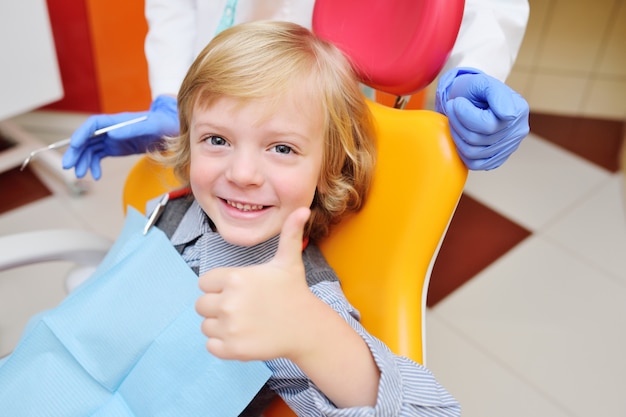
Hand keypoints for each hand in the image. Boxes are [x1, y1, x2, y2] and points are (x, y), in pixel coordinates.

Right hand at [62, 95, 178, 178]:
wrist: (171, 130)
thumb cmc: (163, 124)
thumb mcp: (151, 126)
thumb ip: (132, 129)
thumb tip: (111, 133)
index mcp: (117, 121)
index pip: (92, 125)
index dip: (81, 134)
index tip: (73, 146)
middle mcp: (111, 129)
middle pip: (87, 138)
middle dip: (76, 151)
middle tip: (68, 166)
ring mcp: (112, 138)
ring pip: (90, 149)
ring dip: (83, 161)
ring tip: (80, 175)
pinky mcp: (116, 148)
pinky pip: (99, 156)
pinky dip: (95, 165)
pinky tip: (95, 175)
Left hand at [195, 208, 314, 361]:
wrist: (307, 328)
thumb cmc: (294, 292)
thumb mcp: (289, 260)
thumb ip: (289, 234)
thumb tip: (303, 209)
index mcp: (235, 278)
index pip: (205, 283)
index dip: (220, 286)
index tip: (240, 290)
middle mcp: (229, 302)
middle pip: (201, 304)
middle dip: (217, 305)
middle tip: (242, 307)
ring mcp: (230, 327)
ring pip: (206, 325)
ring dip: (220, 325)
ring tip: (244, 322)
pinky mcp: (232, 349)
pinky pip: (211, 346)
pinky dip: (222, 344)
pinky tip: (242, 336)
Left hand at [435, 67, 529, 169]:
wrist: (472, 99)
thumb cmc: (475, 90)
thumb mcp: (482, 82)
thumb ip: (496, 93)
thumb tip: (507, 115)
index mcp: (518, 110)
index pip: (487, 125)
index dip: (465, 114)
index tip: (458, 102)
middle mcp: (518, 130)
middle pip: (477, 139)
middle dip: (457, 122)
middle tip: (451, 108)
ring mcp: (509, 147)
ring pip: (473, 152)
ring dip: (457, 135)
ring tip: (454, 119)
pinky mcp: (498, 159)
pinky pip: (475, 164)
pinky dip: (462, 151)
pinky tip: (461, 136)